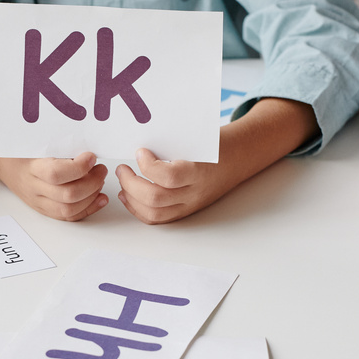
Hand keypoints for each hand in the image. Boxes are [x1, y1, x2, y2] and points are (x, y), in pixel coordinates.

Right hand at [0, 151, 108, 221]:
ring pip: (69, 209)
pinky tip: (100, 198)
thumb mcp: (37, 142)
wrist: (4, 163)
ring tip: (99, 181)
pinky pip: (68, 217)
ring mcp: (39, 202)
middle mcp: (34, 188)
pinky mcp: (45, 209)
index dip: (79, 167)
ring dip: (92, 196)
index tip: (91, 156)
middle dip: (92, 182)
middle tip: (100, 169)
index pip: (56, 174)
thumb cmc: (23, 150)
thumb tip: (89, 152)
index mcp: (31, 168)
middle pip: (67, 195)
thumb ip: (61, 146)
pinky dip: (88, 209)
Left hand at [115, 148, 230, 223]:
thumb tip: (138, 143)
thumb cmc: (214, 145)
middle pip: (156, 198)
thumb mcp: (197, 139)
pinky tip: (128, 196)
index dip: (148, 166)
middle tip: (122, 169)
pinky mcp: (184, 212)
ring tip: (123, 182)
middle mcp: (195, 193)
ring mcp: (189, 205)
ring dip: (131, 198)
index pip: (170, 176)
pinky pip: (157, 219)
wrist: (236, 159)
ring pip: (154, 213)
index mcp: (200, 171)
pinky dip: (137, 209)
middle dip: (131, 184)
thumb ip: (170, 143)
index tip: (140, 151)